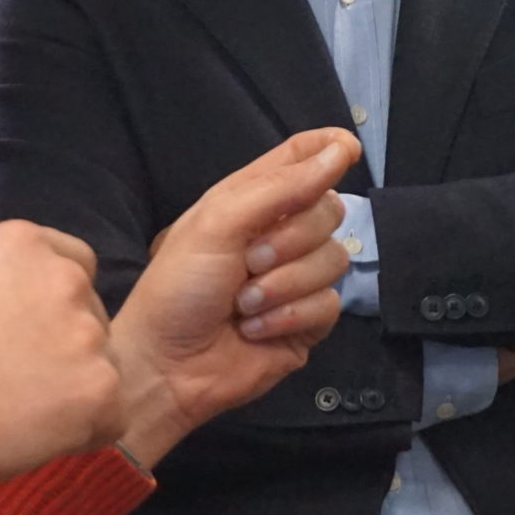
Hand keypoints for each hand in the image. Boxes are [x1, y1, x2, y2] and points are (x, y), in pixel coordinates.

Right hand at [0, 221, 121, 488]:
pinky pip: (110, 416)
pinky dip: (83, 433)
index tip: (28, 333)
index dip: (53, 306)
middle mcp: (64, 278)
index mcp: (25, 244)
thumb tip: (23, 317)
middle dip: (64, 348)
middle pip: (90, 316)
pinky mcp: (100, 386)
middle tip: (17, 381)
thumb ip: (4, 289)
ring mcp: (86, 332)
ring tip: (16, 414)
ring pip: (102, 366)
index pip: (74, 266)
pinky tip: (36, 438)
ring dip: (72, 390)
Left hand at [111, 129, 359, 466]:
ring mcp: (297, 279)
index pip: (303, 157)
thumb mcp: (218, 223)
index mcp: (254, 200)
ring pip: (335, 260)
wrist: (166, 366)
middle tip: (249, 262)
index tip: (348, 150)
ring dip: (285, 284)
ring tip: (245, 304)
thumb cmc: (178, 288)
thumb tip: (341, 151)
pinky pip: (330, 304)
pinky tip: (256, 329)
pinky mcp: (307, 321)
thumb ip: (282, 186)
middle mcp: (280, 234)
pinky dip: (290, 316)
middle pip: (330, 210)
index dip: (329, 148)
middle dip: (292, 239)